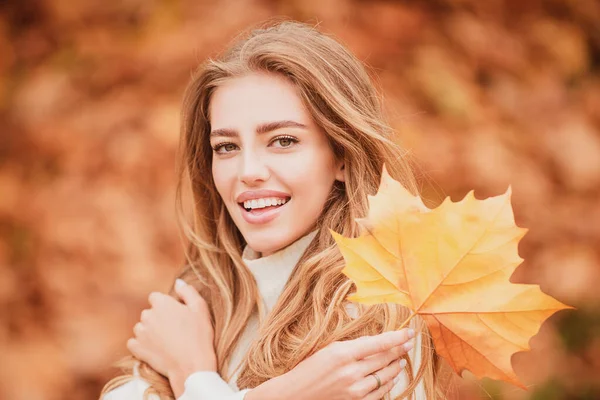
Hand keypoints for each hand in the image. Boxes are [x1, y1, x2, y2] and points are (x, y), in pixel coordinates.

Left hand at [126, 279, 215, 395]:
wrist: (192, 366)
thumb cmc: (199, 336)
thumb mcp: (200, 309)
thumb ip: (188, 292)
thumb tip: (178, 282)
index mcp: (162, 303)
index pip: (155, 297)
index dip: (166, 305)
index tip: (176, 315)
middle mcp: (147, 316)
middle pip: (148, 312)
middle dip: (158, 318)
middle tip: (174, 330)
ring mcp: (141, 333)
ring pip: (141, 327)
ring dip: (149, 331)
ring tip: (165, 341)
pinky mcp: (137, 349)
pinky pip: (134, 343)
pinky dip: (141, 345)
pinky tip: (155, 349)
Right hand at [247, 329, 414, 399]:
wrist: (296, 394)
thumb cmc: (309, 368)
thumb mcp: (329, 349)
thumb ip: (353, 345)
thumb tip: (376, 341)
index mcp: (343, 353)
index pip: (378, 343)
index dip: (397, 337)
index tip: (409, 332)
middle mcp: (351, 372)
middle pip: (384, 359)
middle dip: (399, 350)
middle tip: (409, 343)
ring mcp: (354, 390)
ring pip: (385, 376)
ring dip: (396, 366)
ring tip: (401, 360)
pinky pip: (380, 393)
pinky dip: (388, 384)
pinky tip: (391, 377)